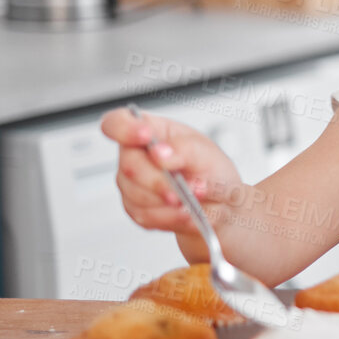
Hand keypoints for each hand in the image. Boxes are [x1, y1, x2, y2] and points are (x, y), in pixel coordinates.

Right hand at [99, 108, 243, 235]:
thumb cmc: (212, 171)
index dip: (125, 128)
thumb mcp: (208, 154)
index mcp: (152, 131)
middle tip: (186, 188)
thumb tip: (160, 152)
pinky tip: (185, 212)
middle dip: (159, 180)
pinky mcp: (136, 208)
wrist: (221, 205)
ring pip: (136, 194)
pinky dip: (169, 216)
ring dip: (168, 202)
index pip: (118, 122)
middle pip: (128, 165)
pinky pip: (144, 215)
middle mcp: (137, 156)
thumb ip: (185, 149)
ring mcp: (133, 183)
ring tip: (192, 201)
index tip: (146, 136)